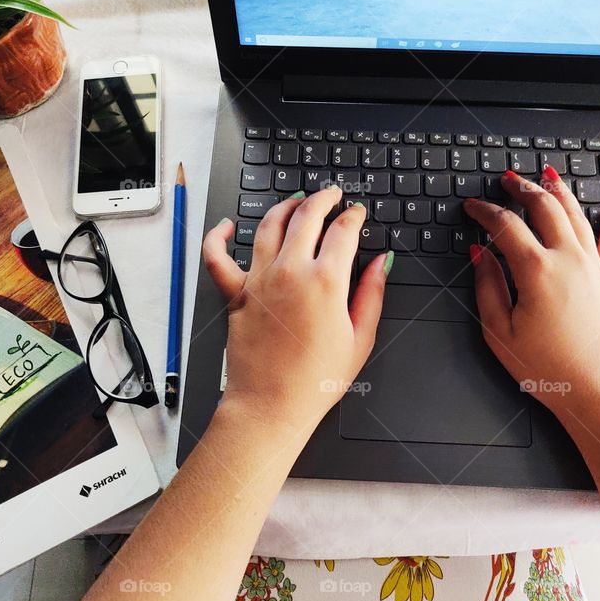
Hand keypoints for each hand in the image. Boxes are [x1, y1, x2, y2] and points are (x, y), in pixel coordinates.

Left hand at [202, 186, 391, 432]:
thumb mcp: (360, 338)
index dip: (353, 215)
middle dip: (322, 198)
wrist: (271, 406)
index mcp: (326, 282)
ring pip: (269, 224)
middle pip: (306, 216)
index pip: (343, 230)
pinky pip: (218, 257)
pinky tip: (228, 226)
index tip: (357, 213)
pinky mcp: (235, 294)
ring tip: (296, 201)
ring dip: (285, 206)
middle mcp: (290, 272)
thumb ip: (372, 293)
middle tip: (331, 195)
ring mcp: (259, 280)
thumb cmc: (316, 380)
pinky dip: (220, 236)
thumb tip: (380, 262)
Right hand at [464, 168, 599, 415]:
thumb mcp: (501, 332)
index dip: (485, 211)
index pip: (505, 225)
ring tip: (548, 175)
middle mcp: (569, 260)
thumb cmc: (550, 371)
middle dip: (523, 188)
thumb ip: (488, 287)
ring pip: (577, 215)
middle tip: (508, 179)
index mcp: (536, 271)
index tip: (473, 205)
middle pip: (545, 207)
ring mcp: (594, 269)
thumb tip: (480, 254)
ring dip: (559, 191)